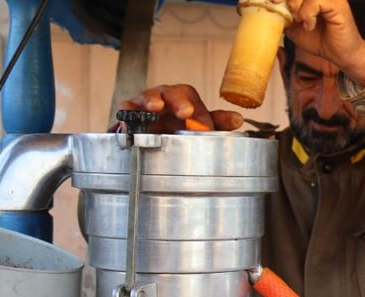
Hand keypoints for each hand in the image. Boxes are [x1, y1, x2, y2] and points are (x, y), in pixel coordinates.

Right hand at [114, 84, 243, 132]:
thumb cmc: (178, 125)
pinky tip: (129, 122)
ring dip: (151, 101)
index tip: (204, 123)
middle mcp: (164, 97)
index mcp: (182, 98)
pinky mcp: (128, 114)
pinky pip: (126, 112)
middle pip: (170, 93)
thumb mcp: (199, 125)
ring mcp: (144, 104)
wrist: (151, 135)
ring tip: (155, 107)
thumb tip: (238, 119)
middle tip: (185, 112)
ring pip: (147, 98)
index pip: (189, 97)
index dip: (197, 109)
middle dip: (177, 101)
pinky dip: (127, 115)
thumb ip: (218, 122)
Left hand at [277, 0, 364, 86]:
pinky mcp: (337, 4)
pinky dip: (307, 14)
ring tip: (299, 20)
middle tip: (284, 12)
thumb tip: (269, 9)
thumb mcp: (294, 27)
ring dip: (296, 6)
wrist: (341, 55)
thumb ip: (283, 15)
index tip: (272, 1)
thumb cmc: (321, 40)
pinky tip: (310, 25)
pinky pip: (315, 1)